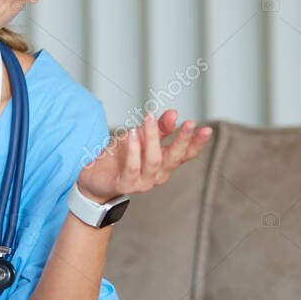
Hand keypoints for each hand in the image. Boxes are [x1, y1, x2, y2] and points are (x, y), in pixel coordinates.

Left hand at [78, 109, 211, 202]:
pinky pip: (132, 167)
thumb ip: (158, 128)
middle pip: (174, 158)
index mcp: (165, 163)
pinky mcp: (125, 185)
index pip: (186, 154)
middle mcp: (158, 175)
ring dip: (152, 138)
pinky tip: (132, 134)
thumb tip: (174, 114)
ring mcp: (143, 183)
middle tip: (189, 123)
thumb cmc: (119, 156)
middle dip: (182, 141)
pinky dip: (133, 150)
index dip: (196, 143)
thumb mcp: (140, 137)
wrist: (94, 176)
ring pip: (154, 161)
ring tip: (148, 118)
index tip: (206, 129)